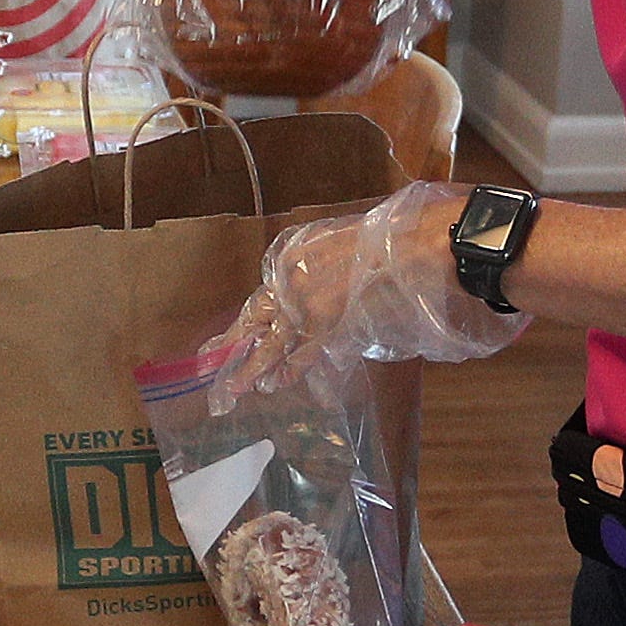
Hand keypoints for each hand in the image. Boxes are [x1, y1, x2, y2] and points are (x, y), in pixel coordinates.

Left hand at [211, 180, 528, 406]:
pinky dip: (291, 369)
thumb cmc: (386, 235)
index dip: (241, 325)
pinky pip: (305, 353)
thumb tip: (309, 291)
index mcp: (290, 259)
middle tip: (211, 373)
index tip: (221, 342)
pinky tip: (276, 383)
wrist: (413, 245)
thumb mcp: (338, 242)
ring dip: (255, 370)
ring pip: (273, 345)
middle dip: (232, 352)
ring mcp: (309, 308)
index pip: (259, 301)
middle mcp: (291, 284)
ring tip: (235, 390)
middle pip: (254, 324)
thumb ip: (316, 268)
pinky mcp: (332, 327)